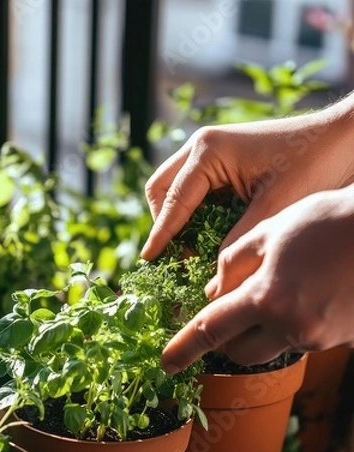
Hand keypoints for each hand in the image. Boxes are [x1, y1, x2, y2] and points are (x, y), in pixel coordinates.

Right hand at [141, 94, 353, 260]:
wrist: (345, 135)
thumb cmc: (315, 162)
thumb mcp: (274, 207)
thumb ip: (237, 244)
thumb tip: (211, 284)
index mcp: (208, 151)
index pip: (172, 201)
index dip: (160, 234)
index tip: (148, 261)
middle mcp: (201, 146)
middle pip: (160, 190)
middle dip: (163, 223)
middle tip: (176, 254)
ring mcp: (210, 151)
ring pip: (172, 190)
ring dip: (177, 219)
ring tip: (194, 250)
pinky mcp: (221, 160)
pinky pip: (193, 190)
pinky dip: (193, 214)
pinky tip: (209, 234)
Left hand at [161, 186, 353, 373]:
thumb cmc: (330, 221)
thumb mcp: (271, 231)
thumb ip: (232, 264)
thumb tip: (212, 292)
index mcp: (267, 299)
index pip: (210, 331)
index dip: (183, 348)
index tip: (166, 363)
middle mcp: (293, 327)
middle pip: (240, 352)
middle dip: (227, 338)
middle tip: (231, 311)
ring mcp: (321, 338)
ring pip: (273, 346)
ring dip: (262, 329)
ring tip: (282, 287)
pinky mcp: (342, 340)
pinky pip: (304, 339)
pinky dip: (293, 323)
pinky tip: (309, 292)